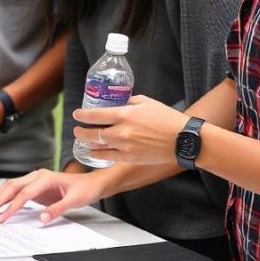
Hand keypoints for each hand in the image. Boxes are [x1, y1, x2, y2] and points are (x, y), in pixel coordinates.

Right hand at [0, 169, 104, 224]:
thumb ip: (57, 209)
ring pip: (10, 186)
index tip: (2, 218)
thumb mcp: (74, 201)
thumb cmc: (84, 190)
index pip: (24, 194)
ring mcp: (34, 180)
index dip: (12, 207)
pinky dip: (3, 196)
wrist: (91, 183)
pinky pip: (14, 190)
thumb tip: (41, 219)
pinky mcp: (33, 186)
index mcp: (45, 178)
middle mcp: (37, 176)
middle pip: (11, 187)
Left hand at [73, 95, 188, 165]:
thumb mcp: (146, 102)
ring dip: (87, 144)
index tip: (77, 114)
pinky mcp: (130, 158)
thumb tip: (116, 103)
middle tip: (76, 129)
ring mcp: (125, 147)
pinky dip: (98, 154)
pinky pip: (108, 157)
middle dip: (81, 131)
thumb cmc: (166, 118)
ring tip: (83, 140)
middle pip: (93, 133)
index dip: (83, 115)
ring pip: (98, 147)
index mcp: (125, 114)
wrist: (183, 139)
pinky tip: (94, 152)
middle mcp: (122, 131)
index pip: (96, 115)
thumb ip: (128, 102)